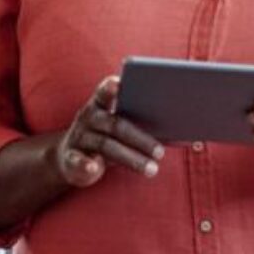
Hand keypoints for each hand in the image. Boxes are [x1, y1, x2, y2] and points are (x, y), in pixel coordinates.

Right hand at [50, 75, 166, 187]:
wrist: (71, 159)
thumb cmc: (109, 138)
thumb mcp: (122, 128)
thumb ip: (143, 123)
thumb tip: (183, 132)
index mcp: (101, 103)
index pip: (105, 92)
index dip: (110, 88)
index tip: (119, 83)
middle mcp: (88, 117)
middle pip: (116, 125)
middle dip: (140, 139)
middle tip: (161, 152)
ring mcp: (78, 137)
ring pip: (106, 145)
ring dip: (131, 159)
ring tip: (152, 169)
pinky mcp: (69, 158)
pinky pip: (77, 160)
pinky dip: (85, 164)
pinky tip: (94, 168)